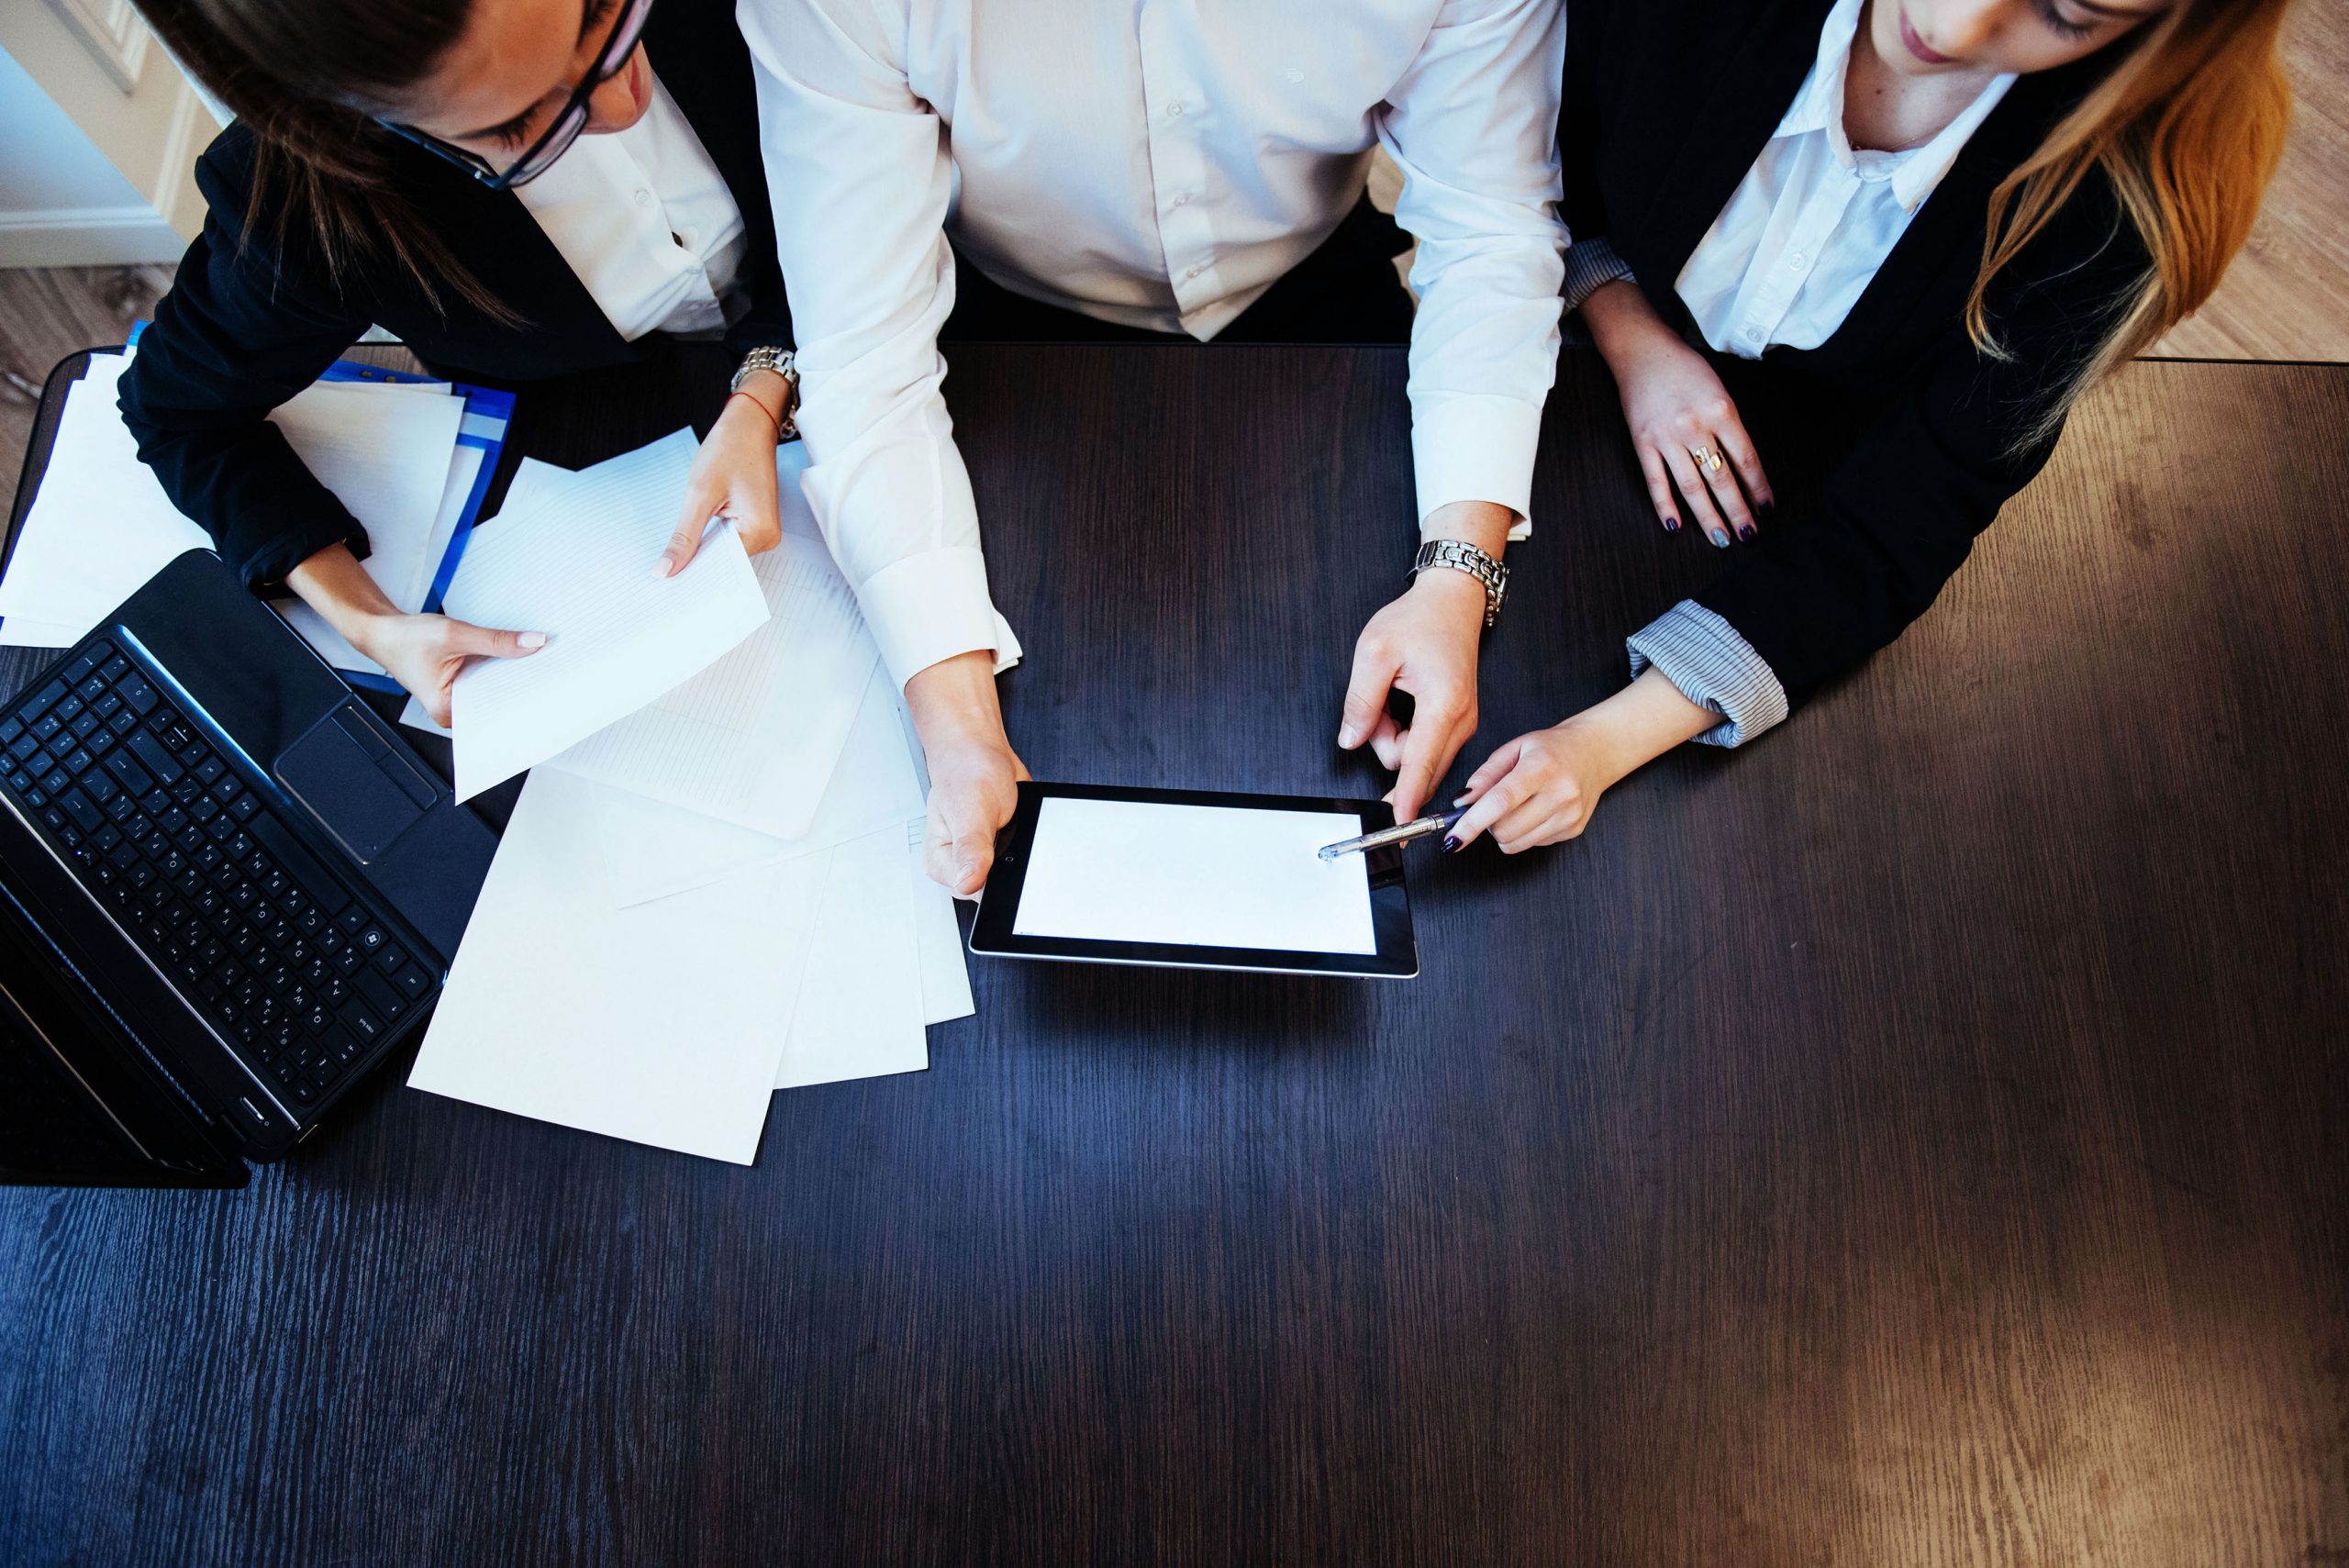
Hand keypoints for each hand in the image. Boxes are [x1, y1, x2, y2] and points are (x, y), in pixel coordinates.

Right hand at [285, 542, 542, 726]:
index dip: (527, 696)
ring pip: (497, 690)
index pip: (498, 708)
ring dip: (515, 675)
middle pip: (501, 701)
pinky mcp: (463, 689)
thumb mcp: (454, 634)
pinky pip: (490, 681)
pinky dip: (502, 668)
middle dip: (525, 685)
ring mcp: (459, 703)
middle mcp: (455, 714)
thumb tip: (535, 643)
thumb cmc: (406, 638)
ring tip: (543, 663)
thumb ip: (495, 641)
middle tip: (558, 671)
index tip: (555, 686)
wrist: (382, 632)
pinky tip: (521, 658)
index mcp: (449, 711)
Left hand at [656, 376, 787, 576]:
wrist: (749, 425)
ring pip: (725, 553)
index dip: (693, 573)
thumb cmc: (729, 450)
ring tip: (679, 551)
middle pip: (725, 563)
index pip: (722, 567)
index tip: (665, 581)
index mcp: (759, 532)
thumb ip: (684, 537)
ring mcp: (764, 531)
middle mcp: (768, 537)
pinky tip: (695, 536)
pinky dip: (710, 540)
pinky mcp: (756, 524)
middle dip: (696, 563)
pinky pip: (729, 542)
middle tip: (663, 569)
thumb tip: (666, 570)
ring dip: (703, 550)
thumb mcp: (699, 494)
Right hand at [904, 649, 1025, 895]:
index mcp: (942, 863)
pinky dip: (1030, 846)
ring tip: (1011, 825)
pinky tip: (1022, 827)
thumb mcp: (969, 809)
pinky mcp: (1002, 851)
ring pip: (1014, 877)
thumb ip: (971, 848)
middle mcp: (960, 865)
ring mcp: (983, 860)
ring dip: (1023, 855)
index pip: (975, 895)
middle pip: (997, 889)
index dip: (997, 882)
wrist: (980, 750)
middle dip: (1012, 866)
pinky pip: (1023, 861)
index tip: (1005, 857)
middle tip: (1007, 831)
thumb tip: (969, 883)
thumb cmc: (965, 771)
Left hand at [1337, 500, 1511, 822]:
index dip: (1407, 800)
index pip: (1419, 765)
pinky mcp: (1459, 722)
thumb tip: (1350, 741)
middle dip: (1386, 742)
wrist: (1453, 600)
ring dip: (1395, 735)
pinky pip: (1426, 745)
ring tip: (1394, 692)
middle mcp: (1461, 719)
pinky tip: (1404, 699)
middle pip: (1414, 764)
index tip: (1401, 828)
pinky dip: (1407, 730)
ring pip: (1418, 756)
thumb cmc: (1418, 620)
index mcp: (1443, 704)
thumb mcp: (1374, 652)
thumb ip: (1360, 702)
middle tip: (1380, 700)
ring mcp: (1464, 723)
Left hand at [1447, 668, 1723, 852]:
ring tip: (1517, 807)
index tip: (1453, 837)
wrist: (1595, 753)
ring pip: (1516, 843)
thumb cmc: (1551, 748)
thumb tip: (1461, 803)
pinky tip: (1536, 811)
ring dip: (1505, 831)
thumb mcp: (1514, 749)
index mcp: (1541, 767)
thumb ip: (1484, 776)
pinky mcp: (1573, 830)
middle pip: (1505, 829)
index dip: (1472, 823)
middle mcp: (1560, 793)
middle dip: (1488, 823)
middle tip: (1494, 804)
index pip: (1501, 802)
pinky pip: (1532, 844)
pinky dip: (1524, 833)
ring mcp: (1569, 815)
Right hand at [1580, 279, 1773, 548]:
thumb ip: (1729, 426)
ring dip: (1708, 516)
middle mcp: (1695, 426)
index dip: (1759, 487)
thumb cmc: (1685, 369)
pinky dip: (1665, 505)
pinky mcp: (1643, 442)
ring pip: (1691, 486)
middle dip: (1738, 511)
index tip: (1767, 509)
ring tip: (1721, 539)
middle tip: (1749, 536)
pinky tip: (1675, 526)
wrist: (1642, 351)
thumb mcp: (1719, 390)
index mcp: (1721, 410)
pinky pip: (1656, 481)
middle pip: (1721, 478)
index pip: (1746, 458)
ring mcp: (1666, 437)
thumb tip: (1741, 469)